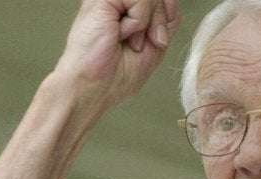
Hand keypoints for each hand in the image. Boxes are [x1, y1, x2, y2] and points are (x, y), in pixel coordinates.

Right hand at [55, 0, 180, 108]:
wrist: (93, 87)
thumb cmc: (116, 76)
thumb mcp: (156, 46)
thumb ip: (166, 20)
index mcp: (128, 10)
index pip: (164, 0)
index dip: (167, 19)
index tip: (155, 41)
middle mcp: (118, 1)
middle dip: (160, 24)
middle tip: (139, 45)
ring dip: (148, 24)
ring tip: (128, 40)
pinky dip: (138, 22)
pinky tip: (119, 33)